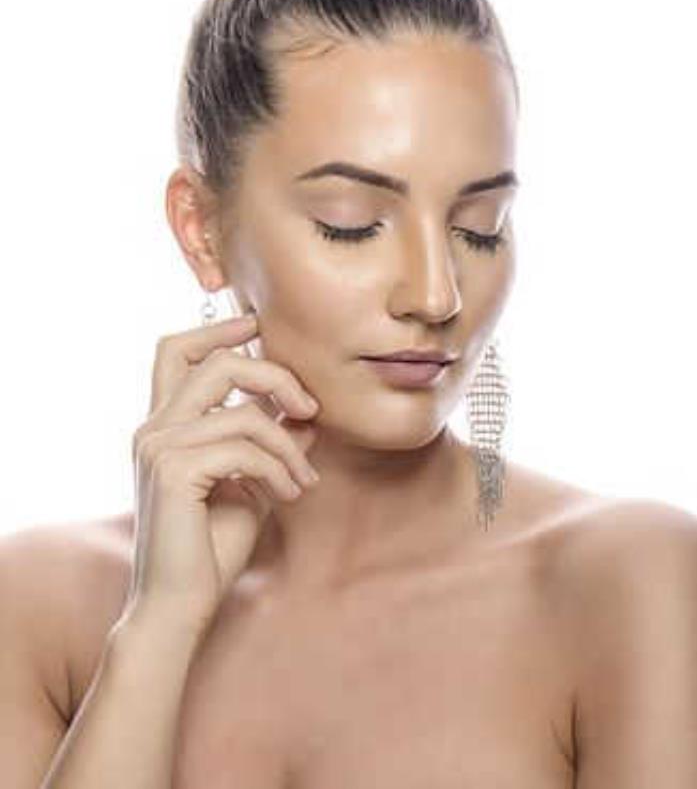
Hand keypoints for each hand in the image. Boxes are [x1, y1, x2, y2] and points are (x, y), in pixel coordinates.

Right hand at [124, 313, 319, 633]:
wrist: (179, 606)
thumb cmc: (210, 547)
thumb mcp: (251, 484)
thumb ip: (269, 445)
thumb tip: (303, 417)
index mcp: (163, 425)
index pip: (174, 351)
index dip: (215, 330)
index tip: (254, 324)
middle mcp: (153, 429)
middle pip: (215, 363)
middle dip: (274, 376)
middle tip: (309, 407)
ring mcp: (158, 447)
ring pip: (243, 410)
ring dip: (287, 445)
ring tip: (304, 480)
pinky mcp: (172, 471)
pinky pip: (245, 448)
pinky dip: (279, 469)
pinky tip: (289, 495)